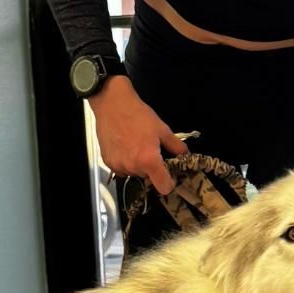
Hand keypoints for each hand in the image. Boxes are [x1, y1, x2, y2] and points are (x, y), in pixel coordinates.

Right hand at [88, 77, 187, 193]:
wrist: (113, 105)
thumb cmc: (137, 115)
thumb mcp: (163, 129)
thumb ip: (176, 146)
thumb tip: (185, 155)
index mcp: (149, 160)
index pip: (163, 187)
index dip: (169, 183)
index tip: (169, 176)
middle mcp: (133, 166)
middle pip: (148, 178)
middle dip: (152, 168)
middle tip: (150, 150)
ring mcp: (119, 166)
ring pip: (135, 173)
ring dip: (137, 165)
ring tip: (136, 145)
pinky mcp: (108, 163)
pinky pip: (122, 169)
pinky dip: (125, 162)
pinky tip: (125, 146)